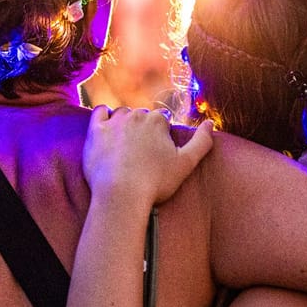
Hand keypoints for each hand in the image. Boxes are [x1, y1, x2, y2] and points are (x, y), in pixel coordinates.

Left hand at [83, 106, 212, 207]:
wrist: (121, 193)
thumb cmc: (155, 182)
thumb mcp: (186, 164)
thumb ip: (202, 141)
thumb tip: (211, 123)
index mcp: (158, 121)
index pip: (162, 121)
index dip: (161, 136)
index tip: (158, 152)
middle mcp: (136, 115)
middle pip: (142, 117)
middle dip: (143, 130)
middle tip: (142, 153)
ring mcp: (114, 121)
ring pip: (122, 114)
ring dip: (125, 123)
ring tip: (125, 144)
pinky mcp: (96, 130)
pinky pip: (99, 112)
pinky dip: (104, 116)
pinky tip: (107, 126)